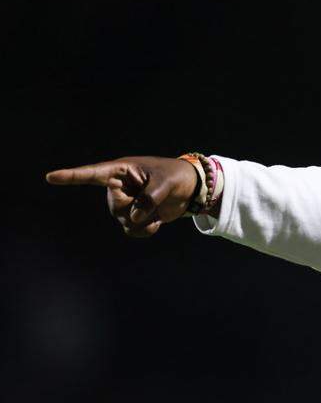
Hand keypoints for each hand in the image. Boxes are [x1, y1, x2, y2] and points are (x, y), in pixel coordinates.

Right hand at [45, 156, 199, 236]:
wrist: (189, 188)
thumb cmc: (175, 176)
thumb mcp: (165, 183)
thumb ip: (149, 198)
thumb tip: (134, 217)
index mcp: (122, 171)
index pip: (92, 174)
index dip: (71, 176)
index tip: (51, 177)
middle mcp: (118, 187)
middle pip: (115, 208)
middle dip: (135, 211)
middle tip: (154, 199)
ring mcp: (125, 202)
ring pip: (123, 221)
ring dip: (143, 222)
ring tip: (157, 211)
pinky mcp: (133, 215)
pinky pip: (131, 230)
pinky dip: (144, 231)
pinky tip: (156, 222)